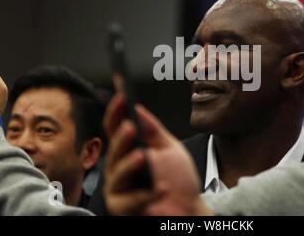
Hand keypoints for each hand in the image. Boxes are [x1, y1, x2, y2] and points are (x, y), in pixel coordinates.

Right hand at [103, 94, 211, 215]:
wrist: (190, 210)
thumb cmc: (178, 181)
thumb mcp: (170, 149)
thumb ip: (154, 131)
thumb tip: (138, 108)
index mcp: (129, 151)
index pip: (116, 128)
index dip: (117, 111)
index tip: (121, 95)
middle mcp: (119, 168)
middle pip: (113, 150)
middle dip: (121, 138)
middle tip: (130, 127)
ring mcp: (119, 189)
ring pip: (116, 175)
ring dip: (129, 165)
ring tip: (142, 157)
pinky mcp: (123, 208)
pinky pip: (129, 201)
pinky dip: (146, 194)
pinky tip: (161, 188)